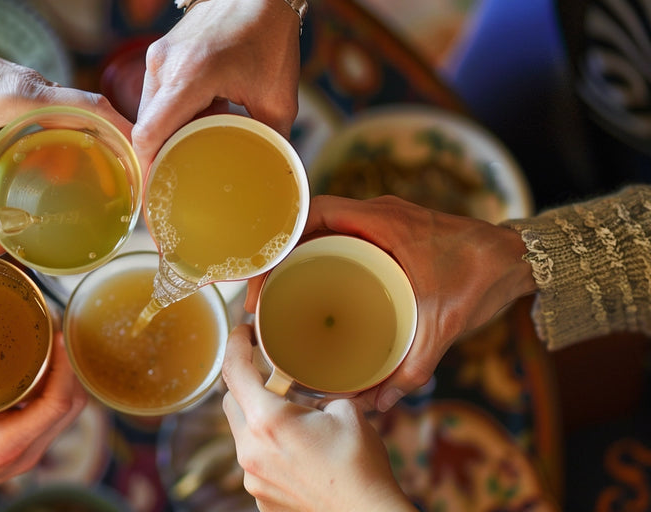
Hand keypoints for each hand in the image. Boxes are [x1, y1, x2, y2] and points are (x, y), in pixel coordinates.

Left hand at [0, 19, 132, 217]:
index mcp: (23, 100)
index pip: (93, 112)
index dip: (126, 137)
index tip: (145, 165)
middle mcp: (37, 88)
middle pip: (98, 112)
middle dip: (122, 145)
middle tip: (134, 183)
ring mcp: (33, 85)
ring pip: (83, 109)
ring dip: (102, 138)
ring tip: (112, 178)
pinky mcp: (24, 87)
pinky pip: (64, 108)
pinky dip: (79, 131)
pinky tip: (72, 161)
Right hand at [0, 334, 87, 511]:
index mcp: (9, 442)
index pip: (59, 402)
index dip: (65, 365)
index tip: (57, 334)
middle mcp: (26, 453)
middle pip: (72, 407)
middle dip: (69, 366)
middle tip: (54, 332)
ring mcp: (26, 456)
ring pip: (63, 414)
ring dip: (61, 380)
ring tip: (46, 346)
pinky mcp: (20, 453)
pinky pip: (48, 420)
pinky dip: (49, 394)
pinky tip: (33, 370)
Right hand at [132, 0, 301, 169]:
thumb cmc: (269, 34)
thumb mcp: (278, 97)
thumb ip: (271, 140)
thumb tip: (269, 174)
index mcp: (189, 77)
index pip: (148, 135)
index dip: (149, 169)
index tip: (157, 193)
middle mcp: (164, 65)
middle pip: (147, 128)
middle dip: (162, 155)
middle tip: (182, 179)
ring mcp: (158, 56)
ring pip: (150, 112)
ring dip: (169, 133)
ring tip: (198, 143)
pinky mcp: (161, 53)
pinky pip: (157, 95)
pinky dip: (172, 113)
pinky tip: (200, 118)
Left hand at [221, 324, 413, 511]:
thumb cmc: (361, 465)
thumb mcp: (347, 411)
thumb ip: (318, 394)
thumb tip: (312, 392)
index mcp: (267, 420)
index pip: (234, 371)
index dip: (235, 344)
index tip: (242, 333)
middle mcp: (250, 450)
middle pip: (231, 403)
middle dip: (248, 388)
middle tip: (274, 382)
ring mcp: (251, 477)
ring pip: (242, 435)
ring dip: (259, 422)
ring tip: (292, 424)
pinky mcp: (259, 496)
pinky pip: (254, 462)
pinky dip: (268, 451)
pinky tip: (296, 454)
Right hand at [244, 195, 537, 410]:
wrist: (520, 258)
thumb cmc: (484, 278)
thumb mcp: (443, 325)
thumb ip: (412, 366)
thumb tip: (377, 403)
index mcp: (382, 221)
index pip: (312, 214)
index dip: (279, 243)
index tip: (263, 278)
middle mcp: (376, 213)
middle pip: (307, 223)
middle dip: (277, 255)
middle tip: (260, 296)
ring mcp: (380, 220)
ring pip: (321, 228)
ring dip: (295, 254)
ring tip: (276, 293)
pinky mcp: (386, 231)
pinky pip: (340, 235)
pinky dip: (318, 255)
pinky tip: (311, 285)